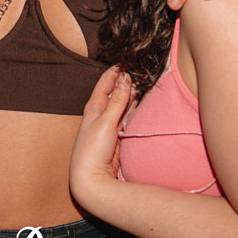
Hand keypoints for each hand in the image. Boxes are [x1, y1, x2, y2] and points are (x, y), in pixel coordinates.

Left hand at [69, 66, 132, 209]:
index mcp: (94, 106)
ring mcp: (110, 124)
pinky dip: (135, 108)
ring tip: (145, 81)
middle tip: (142, 69)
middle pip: (116, 91)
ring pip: (124, 103)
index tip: (129, 59)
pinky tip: (142, 101)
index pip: (106, 82)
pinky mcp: (118, 135)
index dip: (117, 70)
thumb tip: (124, 78)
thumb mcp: (105, 121)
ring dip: (133, 93)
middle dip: (127, 80)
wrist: (92, 179)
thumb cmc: (92, 150)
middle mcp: (101, 113)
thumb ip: (117, 100)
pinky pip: (128, 116)